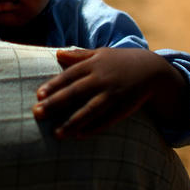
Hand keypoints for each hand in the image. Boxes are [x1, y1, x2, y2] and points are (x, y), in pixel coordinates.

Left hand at [32, 48, 189, 138]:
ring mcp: (113, 94)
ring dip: (72, 122)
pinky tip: (79, 136)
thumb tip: (57, 53)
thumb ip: (79, 55)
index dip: (54, 86)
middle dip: (55, 104)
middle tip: (37, 114)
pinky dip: (93, 128)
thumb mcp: (101, 54)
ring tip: (56, 134)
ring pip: (89, 110)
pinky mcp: (123, 107)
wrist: (152, 70)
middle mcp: (102, 79)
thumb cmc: (121, 61)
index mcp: (94, 64)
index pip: (69, 76)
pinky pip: (106, 120)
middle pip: (75, 93)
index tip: (39, 95)